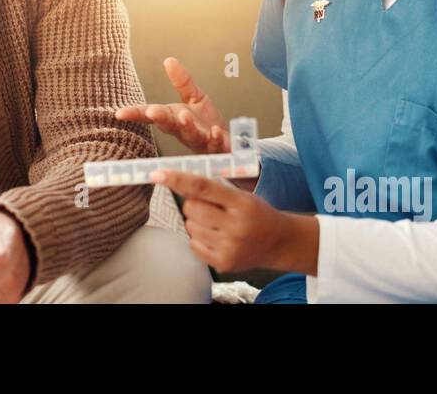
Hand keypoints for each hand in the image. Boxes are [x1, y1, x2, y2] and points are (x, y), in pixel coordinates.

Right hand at [115, 57, 229, 154]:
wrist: (229, 146)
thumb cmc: (207, 124)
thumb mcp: (195, 98)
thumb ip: (182, 82)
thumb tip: (169, 60)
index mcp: (175, 119)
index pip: (153, 115)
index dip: (136, 114)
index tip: (120, 114)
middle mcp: (185, 132)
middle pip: (170, 126)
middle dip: (161, 119)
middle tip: (152, 112)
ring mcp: (202, 141)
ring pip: (192, 135)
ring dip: (187, 127)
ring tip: (183, 117)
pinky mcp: (220, 147)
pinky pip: (217, 144)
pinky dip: (215, 139)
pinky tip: (214, 132)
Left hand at [152, 169, 317, 275]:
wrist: (279, 242)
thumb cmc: (256, 214)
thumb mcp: (242, 195)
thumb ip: (214, 188)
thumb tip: (178, 179)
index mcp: (241, 203)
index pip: (202, 187)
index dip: (177, 179)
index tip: (157, 174)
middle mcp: (236, 226)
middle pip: (191, 208)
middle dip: (193, 204)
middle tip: (210, 206)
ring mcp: (229, 247)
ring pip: (190, 226)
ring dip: (197, 222)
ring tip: (218, 223)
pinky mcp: (223, 263)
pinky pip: (193, 244)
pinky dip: (199, 238)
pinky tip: (217, 237)